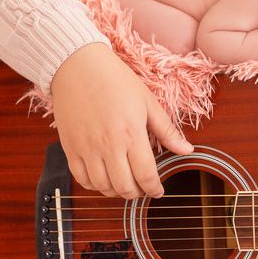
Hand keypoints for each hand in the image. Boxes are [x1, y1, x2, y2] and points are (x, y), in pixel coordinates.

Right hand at [50, 43, 191, 198]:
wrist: (77, 65)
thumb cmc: (115, 80)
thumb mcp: (147, 102)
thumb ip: (167, 130)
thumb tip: (187, 150)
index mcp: (131, 133)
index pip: (146, 175)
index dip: (154, 189)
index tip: (158, 191)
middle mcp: (108, 145)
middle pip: (124, 187)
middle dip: (137, 193)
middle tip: (142, 188)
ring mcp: (86, 148)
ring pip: (102, 187)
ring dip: (115, 191)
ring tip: (124, 183)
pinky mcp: (70, 147)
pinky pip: (81, 178)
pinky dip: (93, 185)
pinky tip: (103, 178)